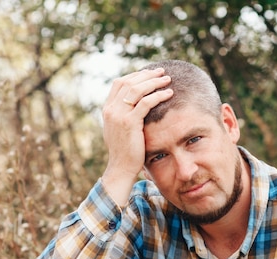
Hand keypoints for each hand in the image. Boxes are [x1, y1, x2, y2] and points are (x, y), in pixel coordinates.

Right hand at [101, 68, 172, 205]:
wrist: (121, 168)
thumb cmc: (125, 151)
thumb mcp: (120, 129)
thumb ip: (124, 115)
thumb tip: (135, 104)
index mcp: (108, 109)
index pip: (120, 83)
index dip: (135, 75)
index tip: (150, 74)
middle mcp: (111, 109)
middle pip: (129, 82)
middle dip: (147, 75)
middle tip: (161, 72)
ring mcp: (118, 115)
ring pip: (137, 89)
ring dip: (154, 82)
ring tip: (168, 80)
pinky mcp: (129, 123)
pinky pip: (146, 103)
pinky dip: (158, 96)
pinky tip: (168, 94)